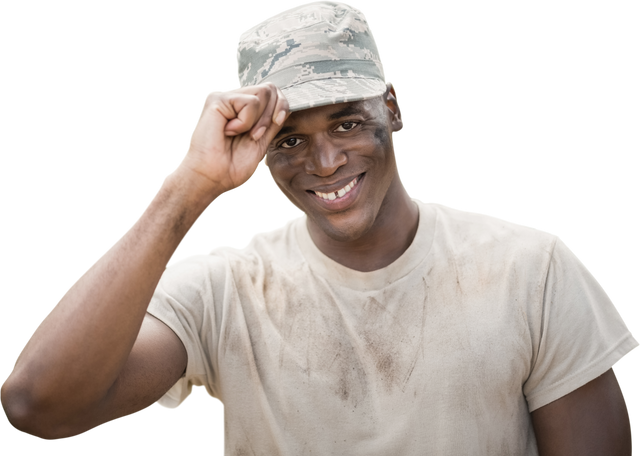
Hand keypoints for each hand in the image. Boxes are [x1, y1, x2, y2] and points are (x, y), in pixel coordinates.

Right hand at [177, 82, 289, 196]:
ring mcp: (225, 98)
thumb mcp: (262, 141)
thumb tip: (286, 105)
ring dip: (259, 121)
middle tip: (254, 136)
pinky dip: (246, 122)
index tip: (277, 123)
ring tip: (242, 134)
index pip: (272, 92)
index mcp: (243, 109)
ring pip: (263, 92)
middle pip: (270, 88)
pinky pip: (250, 102)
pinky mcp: (217, 99)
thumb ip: (272, 122)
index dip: (282, 106)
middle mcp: (234, 99)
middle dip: (271, 115)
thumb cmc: (232, 166)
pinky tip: (229, 131)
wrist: (213, 178)